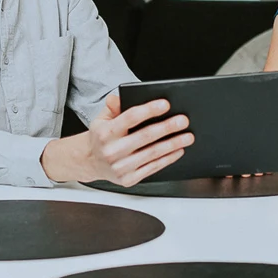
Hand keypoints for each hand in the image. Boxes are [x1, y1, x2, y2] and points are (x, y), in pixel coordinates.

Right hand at [41, 94, 193, 186]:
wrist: (90, 162)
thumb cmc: (101, 138)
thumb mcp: (102, 118)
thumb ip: (113, 107)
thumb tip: (117, 97)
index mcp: (105, 132)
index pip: (131, 117)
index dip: (150, 110)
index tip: (166, 104)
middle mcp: (112, 151)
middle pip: (145, 136)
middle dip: (167, 127)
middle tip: (183, 120)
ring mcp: (120, 167)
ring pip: (152, 154)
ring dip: (173, 144)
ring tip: (187, 136)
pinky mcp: (128, 179)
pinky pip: (152, 168)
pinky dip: (168, 159)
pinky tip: (178, 150)